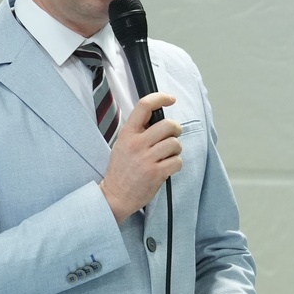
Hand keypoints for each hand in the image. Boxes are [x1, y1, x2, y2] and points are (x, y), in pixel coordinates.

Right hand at [100, 93, 180, 221]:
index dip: (160, 98)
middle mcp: (137, 143)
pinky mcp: (156, 173)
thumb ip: (138, 131)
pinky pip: (177, 161)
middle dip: (176, 130)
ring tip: (167, 156)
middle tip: (172, 136)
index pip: (144, 106)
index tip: (170, 99)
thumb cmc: (121, 170)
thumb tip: (158, 119)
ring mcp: (147, 159)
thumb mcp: (122, 144)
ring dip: (176, 150)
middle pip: (168, 125)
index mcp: (127, 133)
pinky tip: (167, 168)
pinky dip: (176, 164)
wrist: (115, 196)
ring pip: (175, 144)